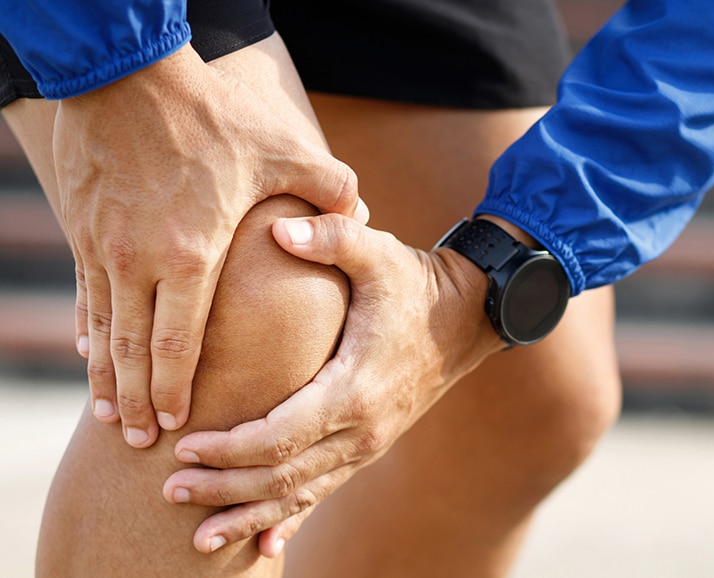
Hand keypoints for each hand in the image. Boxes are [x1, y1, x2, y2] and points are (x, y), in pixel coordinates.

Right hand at [54, 43, 366, 447]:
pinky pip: (83, 292)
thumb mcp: (281, 148)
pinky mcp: (83, 226)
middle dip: (136, 400)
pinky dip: (87, 329)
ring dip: (105, 377)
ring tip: (110, 416)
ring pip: (101, 329)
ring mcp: (103, 245)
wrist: (127, 71)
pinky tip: (89, 354)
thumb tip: (361, 212)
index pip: (180, 341)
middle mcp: (138, 260)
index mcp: (191, 252)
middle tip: (140, 440)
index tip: (177, 423)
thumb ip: (328, 188)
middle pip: (133, 350)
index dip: (175, 388)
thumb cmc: (210, 115)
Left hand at [163, 214, 504, 554]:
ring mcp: (367, 443)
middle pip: (283, 477)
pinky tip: (264, 547)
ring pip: (302, 495)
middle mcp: (362, 428)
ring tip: (200, 538)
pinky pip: (325, 492)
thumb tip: (278, 229)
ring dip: (249, 516)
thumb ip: (333, 236)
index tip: (185, 446)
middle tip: (169, 492)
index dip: (230, 449)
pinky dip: (291, 520)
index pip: (282, 435)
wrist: (467, 317)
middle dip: (224, 489)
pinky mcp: (369, 446)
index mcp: (355, 387)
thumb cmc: (415, 283)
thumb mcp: (379, 252)